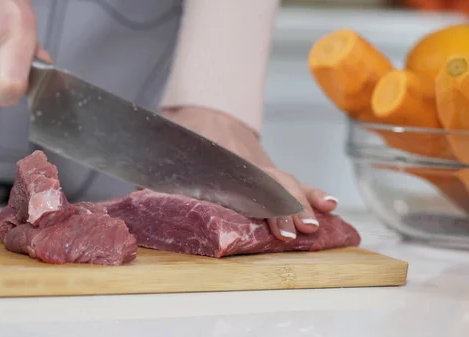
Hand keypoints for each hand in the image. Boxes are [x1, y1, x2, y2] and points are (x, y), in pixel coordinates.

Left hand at [162, 106, 338, 241]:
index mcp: (222, 164)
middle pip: (273, 185)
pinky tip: (329, 205)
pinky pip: (293, 181)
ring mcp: (261, 166)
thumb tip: (139, 203)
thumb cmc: (184, 137)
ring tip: (323, 221)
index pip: (246, 186)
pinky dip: (311, 193)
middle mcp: (247, 166)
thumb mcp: (166, 154)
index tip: (276, 227)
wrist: (205, 107)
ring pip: (288, 182)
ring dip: (306, 203)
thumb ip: (155, 180)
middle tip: (301, 231)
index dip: (263, 207)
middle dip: (288, 209)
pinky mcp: (268, 169)